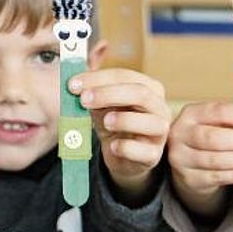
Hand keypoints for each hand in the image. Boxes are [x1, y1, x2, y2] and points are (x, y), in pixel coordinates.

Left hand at [71, 68, 169, 200]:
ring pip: (152, 122)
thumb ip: (93, 94)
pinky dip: (126, 147)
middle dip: (109, 94)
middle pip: (140, 93)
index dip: (98, 78)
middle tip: (83, 99)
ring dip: (124, 120)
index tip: (73, 84)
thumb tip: (76, 86)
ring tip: (105, 122)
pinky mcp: (153, 155)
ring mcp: (160, 133)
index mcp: (148, 88)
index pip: (125, 76)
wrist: (121, 155)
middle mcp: (159, 108)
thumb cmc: (113, 123)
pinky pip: (144, 151)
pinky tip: (112, 146)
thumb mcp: (102, 106)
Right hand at [166, 102, 232, 217]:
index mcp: (191, 114)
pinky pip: (216, 177)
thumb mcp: (218, 122)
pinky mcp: (189, 177)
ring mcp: (182, 157)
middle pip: (212, 137)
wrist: (190, 162)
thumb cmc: (210, 136)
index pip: (217, 112)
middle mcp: (181, 134)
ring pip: (214, 160)